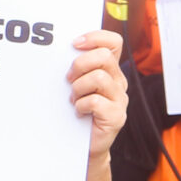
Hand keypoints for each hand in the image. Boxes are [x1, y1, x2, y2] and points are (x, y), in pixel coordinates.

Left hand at [66, 28, 128, 156]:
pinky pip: (96, 102)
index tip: (74, 43)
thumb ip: (76, 68)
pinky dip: (81, 105)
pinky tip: (79, 111)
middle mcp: (118, 82)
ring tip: (74, 99)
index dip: (96, 37)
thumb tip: (60, 50)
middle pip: (104, 57)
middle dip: (79, 65)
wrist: (83, 143)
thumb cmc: (76, 110)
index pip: (113, 42)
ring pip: (99, 78)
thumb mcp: (76, 84)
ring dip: (78, 88)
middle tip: (68, 79)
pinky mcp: (116, 117)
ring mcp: (120, 100)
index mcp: (110, 70)